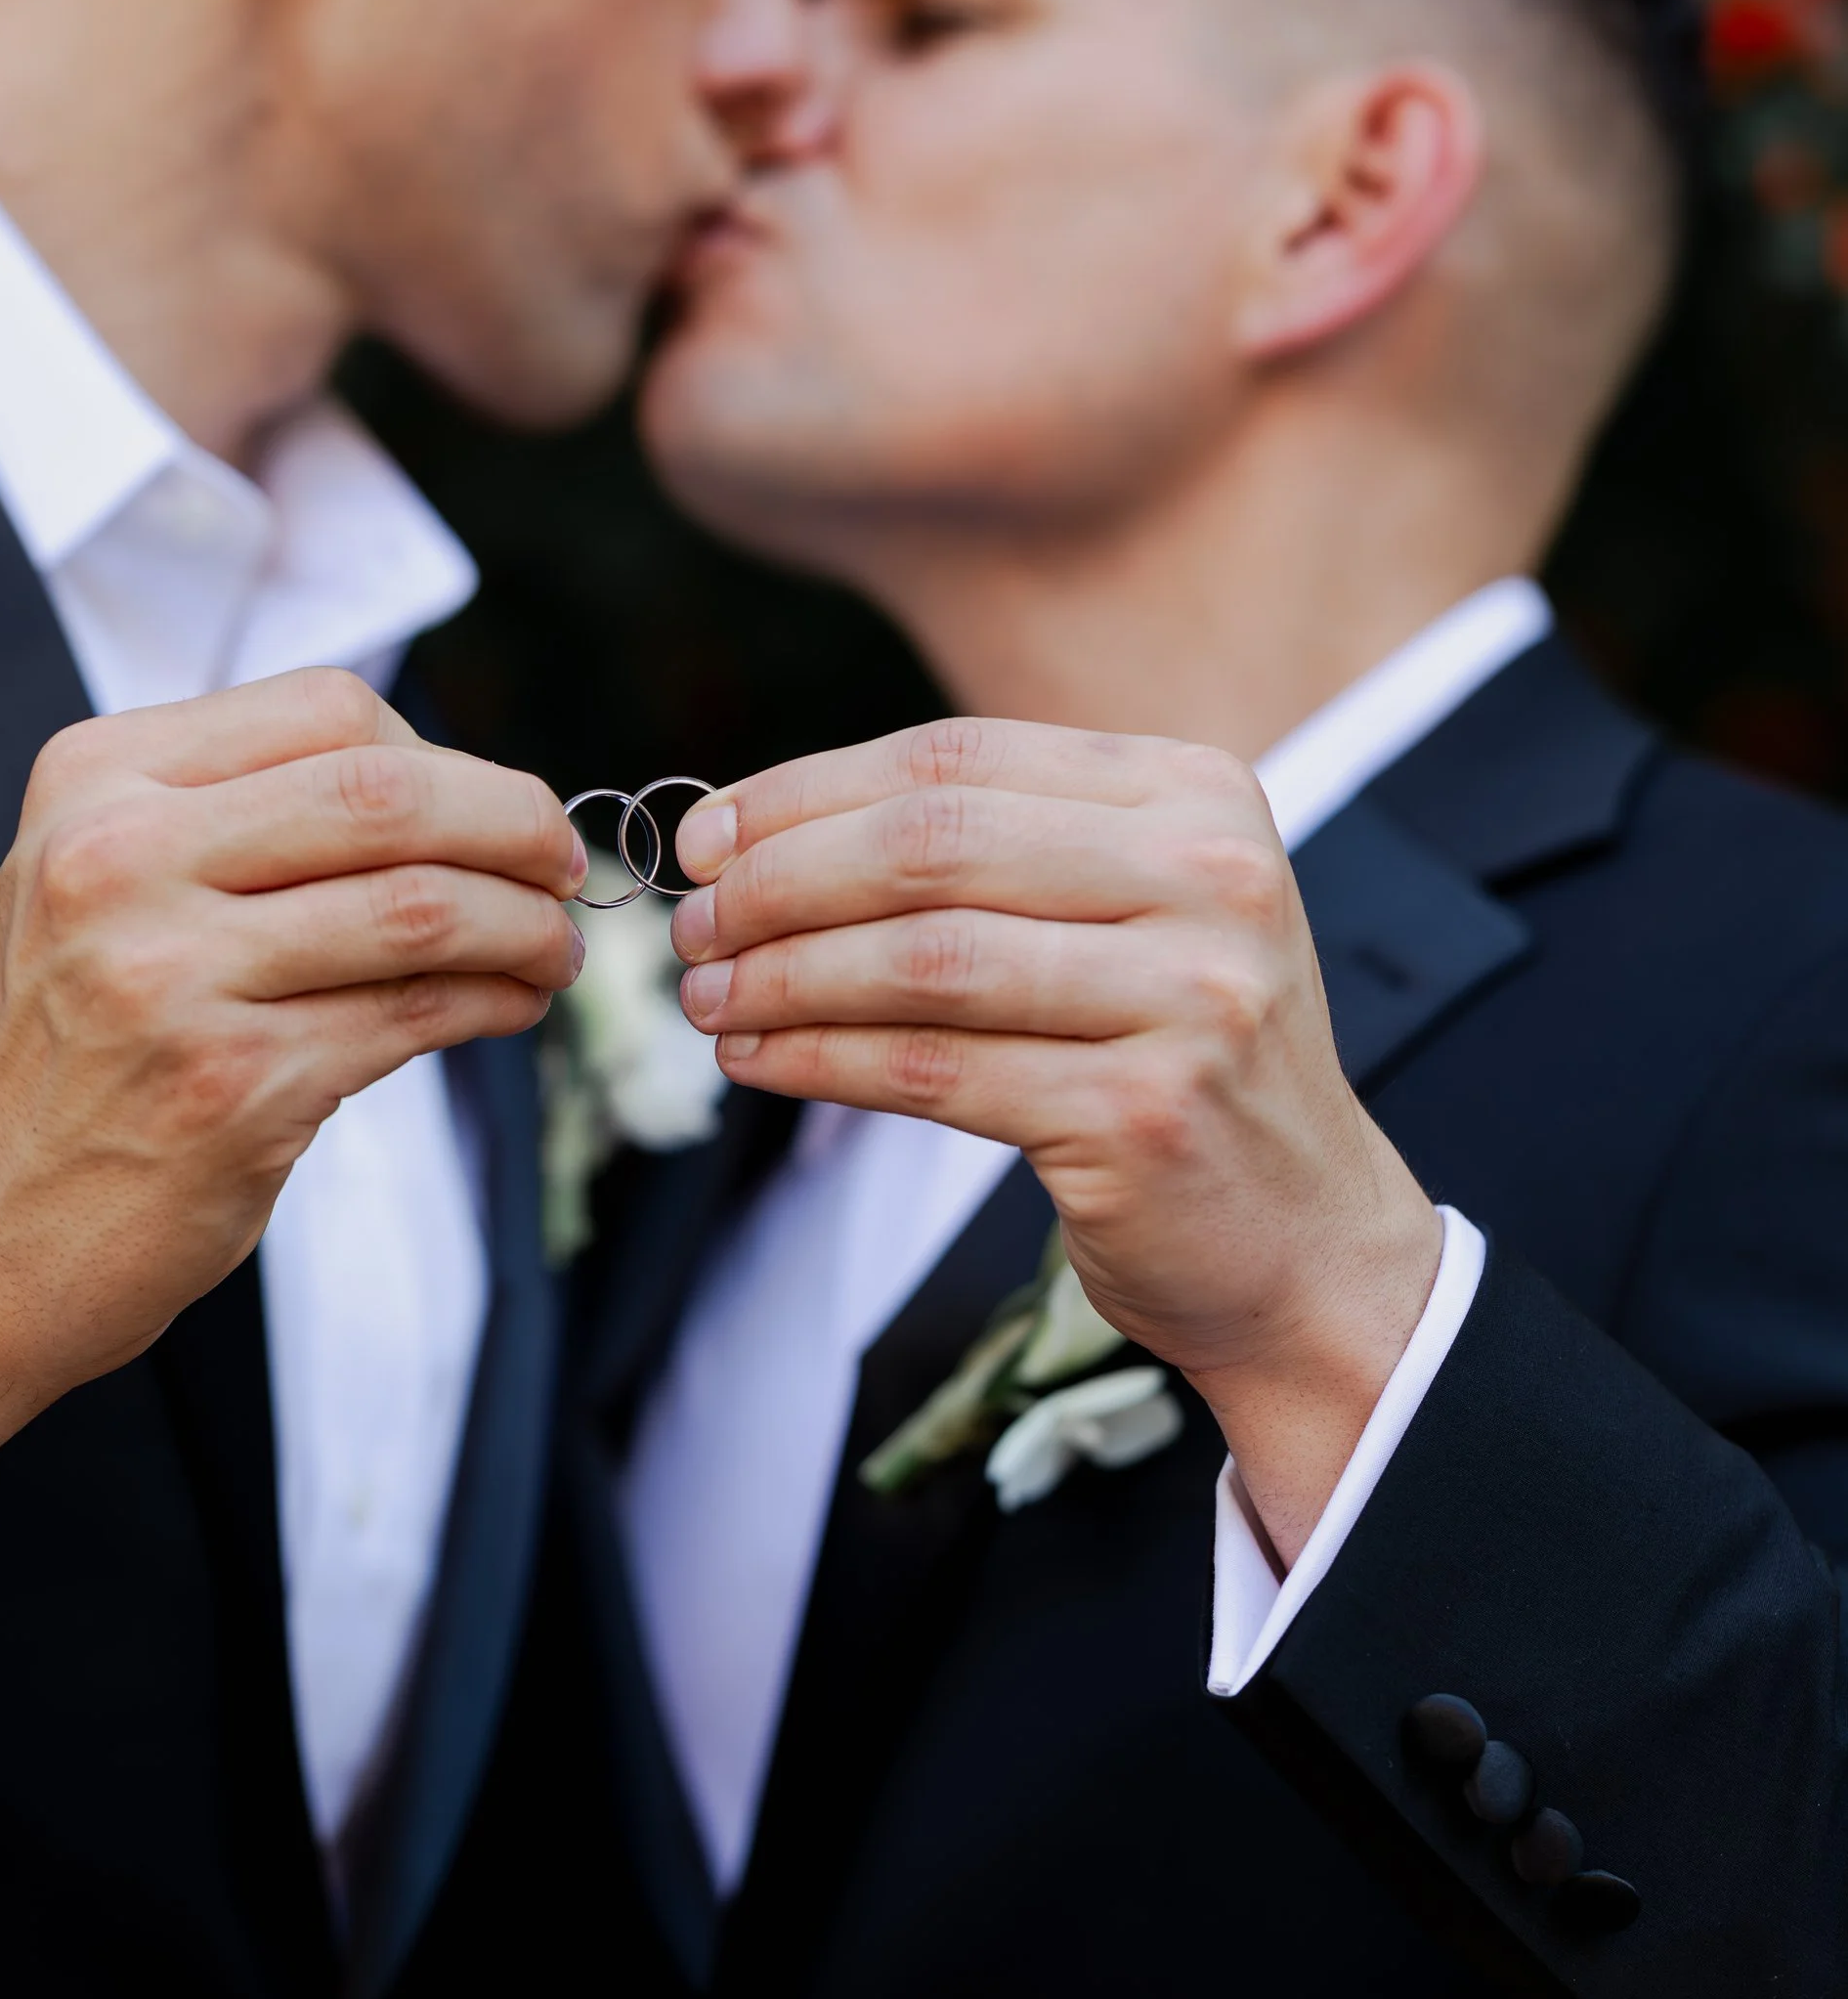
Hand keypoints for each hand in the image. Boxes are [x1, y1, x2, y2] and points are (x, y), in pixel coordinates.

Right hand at [0, 668, 584, 1535]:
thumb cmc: (68, 1053)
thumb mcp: (102, 881)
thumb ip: (240, 814)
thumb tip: (454, 790)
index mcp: (96, 779)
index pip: (327, 712)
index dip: (445, 755)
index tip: (495, 806)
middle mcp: (120, 861)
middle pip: (386, 793)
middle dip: (514, 824)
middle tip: (566, 864)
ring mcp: (172, 976)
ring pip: (419, 907)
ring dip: (524, 926)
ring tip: (553, 950)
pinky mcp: (230, 1087)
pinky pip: (412, 1016)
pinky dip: (491, 1003)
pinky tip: (510, 1007)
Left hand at [667, 719, 1441, 1560]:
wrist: (1306, 1241)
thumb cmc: (1180, 1061)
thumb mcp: (1131, 912)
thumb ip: (993, 850)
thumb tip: (757, 832)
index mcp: (1197, 794)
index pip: (959, 757)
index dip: (808, 790)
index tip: (707, 835)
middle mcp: (1209, 875)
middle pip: (930, 844)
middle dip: (780, 880)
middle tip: (692, 923)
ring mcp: (1188, 994)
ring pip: (921, 959)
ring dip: (784, 976)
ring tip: (708, 999)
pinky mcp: (1143, 1111)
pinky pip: (931, 1070)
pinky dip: (821, 1060)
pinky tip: (761, 1061)